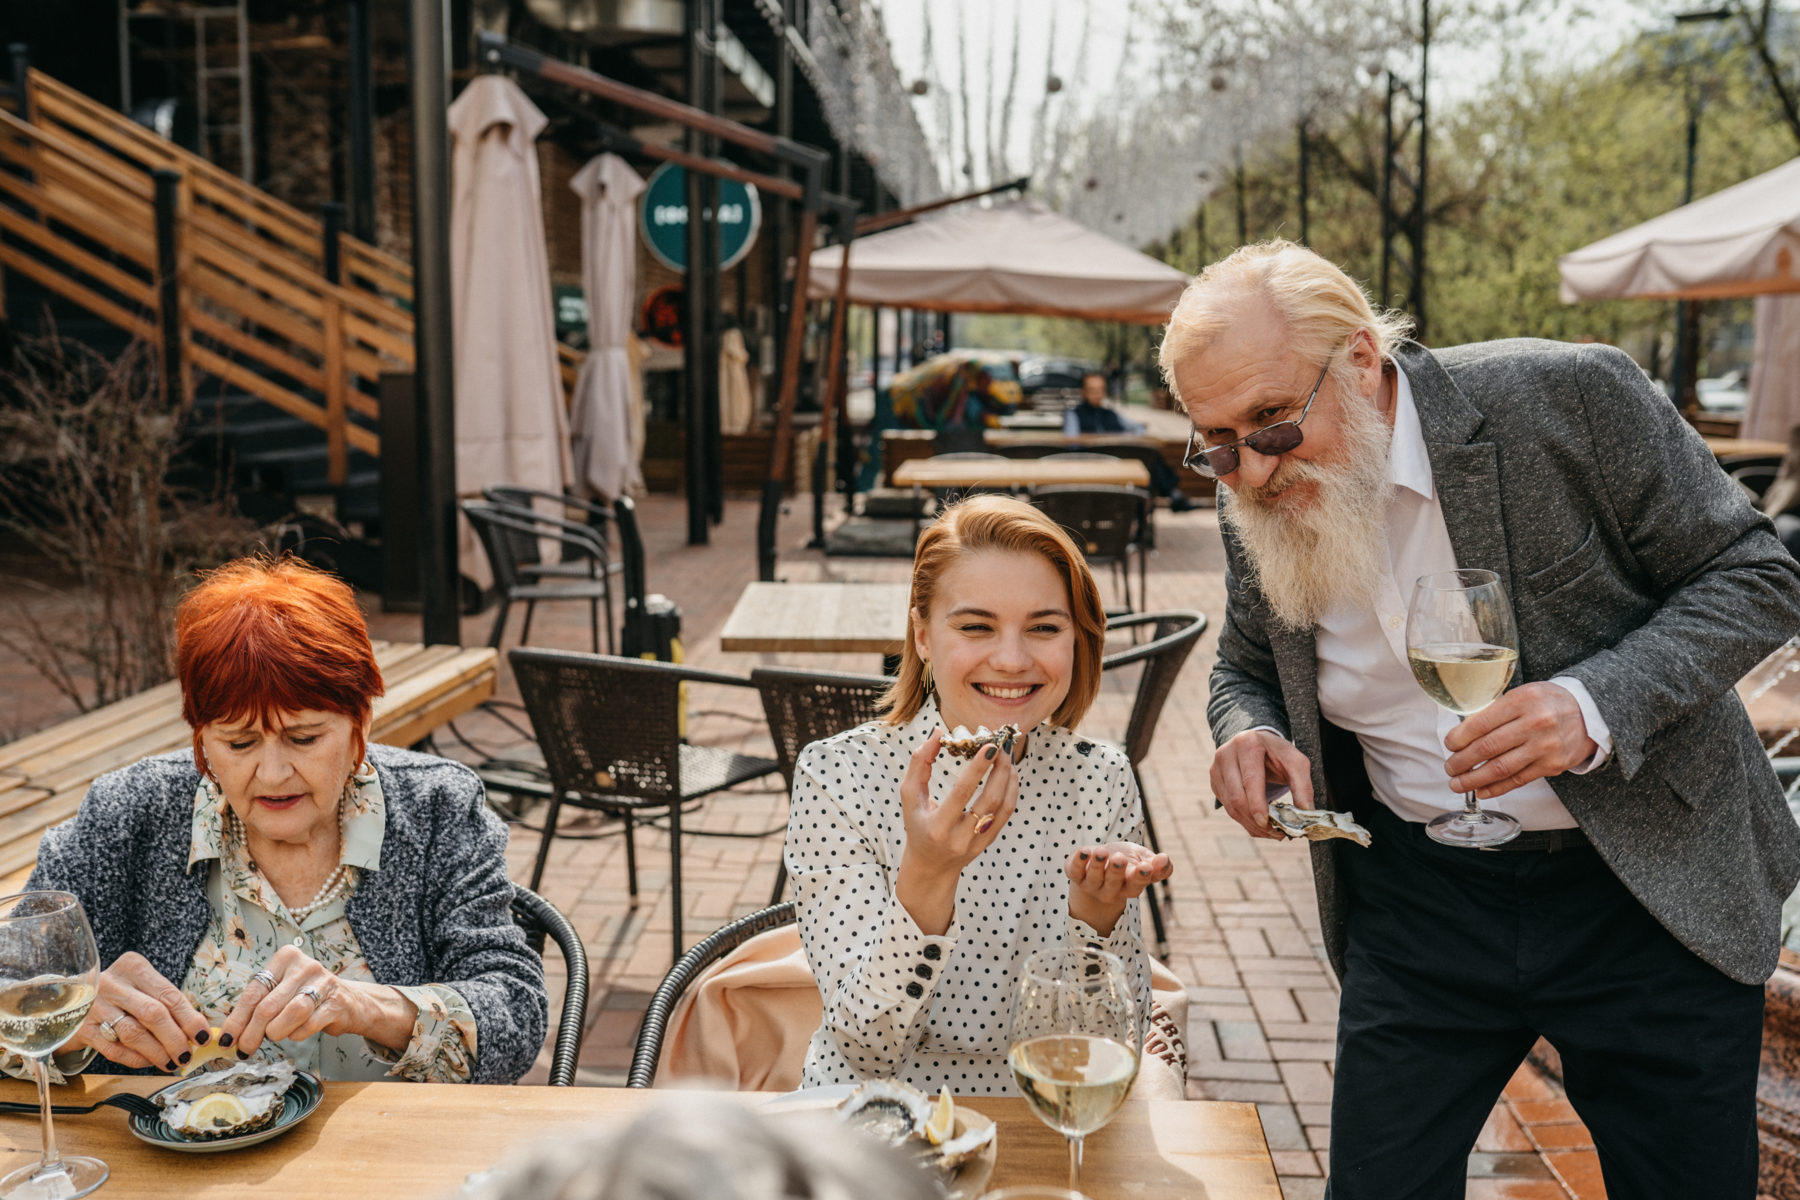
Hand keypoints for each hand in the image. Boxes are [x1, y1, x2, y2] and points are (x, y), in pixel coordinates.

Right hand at [76, 952, 209, 1071]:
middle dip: (175, 1039)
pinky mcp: (82, 1028)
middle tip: (187, 1054)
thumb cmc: (120, 994)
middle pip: (153, 1014)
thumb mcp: (142, 986)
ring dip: (157, 1053)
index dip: (190, 1018)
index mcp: (133, 967)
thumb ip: (167, 1004)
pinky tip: (149, 1062)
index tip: (204, 1036)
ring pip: (134, 1034)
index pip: (169, 994)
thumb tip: (198, 1033)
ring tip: (172, 1062)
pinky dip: (136, 1059)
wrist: (70, 1000)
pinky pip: (115, 1049)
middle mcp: (112, 983)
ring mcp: (94, 1006)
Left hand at [220, 944, 372, 1056]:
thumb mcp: (281, 992)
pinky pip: (309, 1024)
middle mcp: (305, 966)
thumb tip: (230, 1034)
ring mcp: (324, 983)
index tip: (228, 1039)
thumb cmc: (308, 996)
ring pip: (290, 1013)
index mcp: (286, 958)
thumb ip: (257, 1006)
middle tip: (245, 1048)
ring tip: (274, 1035)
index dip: (237, 1019)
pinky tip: (296, 1032)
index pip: (254, 991)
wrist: (349, 1001)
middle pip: (268, 1006)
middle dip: (252, 1033)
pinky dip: (297, 1034)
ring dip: (276, 1032)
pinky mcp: (337, 1003)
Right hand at [897, 732, 1018, 877]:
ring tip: (1007, 755)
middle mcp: (960, 837)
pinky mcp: (989, 841)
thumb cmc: (918, 824)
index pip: (962, 792)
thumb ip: (920, 763)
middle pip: (990, 799)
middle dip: (1000, 769)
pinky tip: (1009, 773)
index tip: (990, 746)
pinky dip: (1011, 790)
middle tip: (1002, 744)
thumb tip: (937, 733)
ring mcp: (978, 842)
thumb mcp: (910, 796)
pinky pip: (1007, 813)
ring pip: (1003, 806)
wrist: (931, 865)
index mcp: (938, 826)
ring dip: (1009, 777)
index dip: (978, 768)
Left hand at [1066, 841, 1171, 934]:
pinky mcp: (1075, 874)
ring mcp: (1091, 884)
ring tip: (1101, 851)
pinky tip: (1084, 851)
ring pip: (1094, 877)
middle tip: (1120, 858)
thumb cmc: (1127, 862)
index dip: (1141, 877)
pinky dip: (1077, 861)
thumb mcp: (1144, 860)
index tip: (1146, 866)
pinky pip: (1074, 871)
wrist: (1099, 863)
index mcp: (1130, 887)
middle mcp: (1110, 890)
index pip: (1136, 885)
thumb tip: (1165, 859)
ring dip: (1097, 864)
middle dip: (1116, 871)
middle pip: (1113, 884)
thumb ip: (1157, 865)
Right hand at [1210, 728, 1314, 840]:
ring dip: (1250, 824)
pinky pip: (1227, 808)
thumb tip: (1306, 813)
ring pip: (1230, 806)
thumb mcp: (1295, 763)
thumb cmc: (1277, 753)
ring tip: (1271, 832)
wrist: (1257, 743)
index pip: (1250, 780)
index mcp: (1247, 745)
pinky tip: (1259, 824)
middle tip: (1275, 833)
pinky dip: (1245, 821)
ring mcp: (1216, 769)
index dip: (1257, 804)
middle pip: (1237, 797)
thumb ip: (1303, 786)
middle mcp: (1226, 755)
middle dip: (1255, 820)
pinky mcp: (1214, 782)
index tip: (1267, 823)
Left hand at [1443, 682, 1596, 799]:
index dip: (1459, 738)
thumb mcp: (1522, 694)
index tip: (1449, 745)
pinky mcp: (1553, 765)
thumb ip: (1495, 711)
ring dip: (1474, 779)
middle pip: (1488, 748)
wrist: (1589, 713)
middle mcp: (1535, 723)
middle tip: (1449, 768)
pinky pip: (1518, 780)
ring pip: (1501, 768)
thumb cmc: (1547, 702)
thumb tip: (1462, 734)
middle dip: (1462, 761)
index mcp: (1522, 700)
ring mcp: (1545, 746)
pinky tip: (1481, 791)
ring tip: (1458, 784)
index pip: (1481, 723)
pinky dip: (1497, 788)